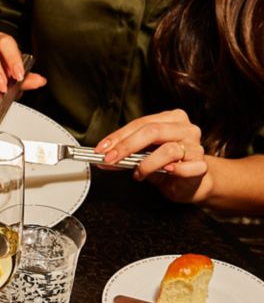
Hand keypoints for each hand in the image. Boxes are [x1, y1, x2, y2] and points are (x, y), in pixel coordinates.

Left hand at [96, 109, 210, 203]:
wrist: (191, 183)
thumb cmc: (166, 166)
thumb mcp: (143, 156)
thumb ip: (127, 154)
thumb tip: (104, 157)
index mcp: (171, 120)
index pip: (141, 123)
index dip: (119, 136)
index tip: (101, 149)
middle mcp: (185, 129)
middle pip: (152, 131)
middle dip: (126, 146)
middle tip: (110, 159)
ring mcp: (195, 146)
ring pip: (169, 149)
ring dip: (147, 164)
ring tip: (138, 174)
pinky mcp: (201, 165)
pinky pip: (185, 167)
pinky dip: (174, 171)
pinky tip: (167, 172)